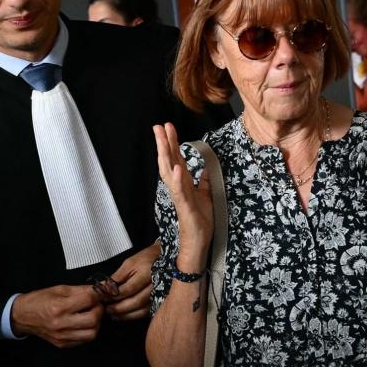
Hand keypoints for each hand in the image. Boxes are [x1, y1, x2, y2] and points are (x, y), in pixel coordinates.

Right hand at [11, 284, 104, 347]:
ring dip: (96, 323)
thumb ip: (80, 290)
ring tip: (89, 314)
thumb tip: (98, 289)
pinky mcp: (63, 344)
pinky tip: (82, 323)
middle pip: (94, 319)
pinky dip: (87, 331)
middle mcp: (61, 324)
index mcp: (59, 307)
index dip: (97, 294)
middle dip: (99, 309)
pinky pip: (84, 340)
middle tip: (95, 304)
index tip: (97, 293)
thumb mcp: (59, 289)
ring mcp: (62, 336)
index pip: (88, 300)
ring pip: (92, 333)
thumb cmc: (40, 300)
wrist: (23, 316)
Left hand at [104, 243, 160, 320]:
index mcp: (147, 273)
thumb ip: (117, 277)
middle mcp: (155, 286)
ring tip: (112, 314)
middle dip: (118, 307)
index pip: (129, 288)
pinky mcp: (160, 301)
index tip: (102, 298)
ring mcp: (159, 295)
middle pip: (136, 301)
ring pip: (141, 310)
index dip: (114, 295)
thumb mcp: (129, 263)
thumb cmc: (145, 259)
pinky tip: (122, 316)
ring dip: (125, 315)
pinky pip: (146, 313)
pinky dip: (133, 316)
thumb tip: (102, 288)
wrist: (165, 260)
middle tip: (106, 309)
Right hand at [153, 123, 211, 271]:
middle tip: (159, 126)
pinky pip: (179, 191)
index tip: (167, 126)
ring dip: (166, 155)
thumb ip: (205, 181)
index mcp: (183, 182)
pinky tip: (177, 168)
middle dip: (164, 143)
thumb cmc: (201, 219)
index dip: (172, 142)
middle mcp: (178, 186)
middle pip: (169, 161)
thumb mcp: (207, 195)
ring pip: (169, 172)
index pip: (175, 158)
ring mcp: (179, 195)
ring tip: (163, 139)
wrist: (199, 240)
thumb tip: (207, 168)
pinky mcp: (184, 206)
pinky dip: (178, 179)